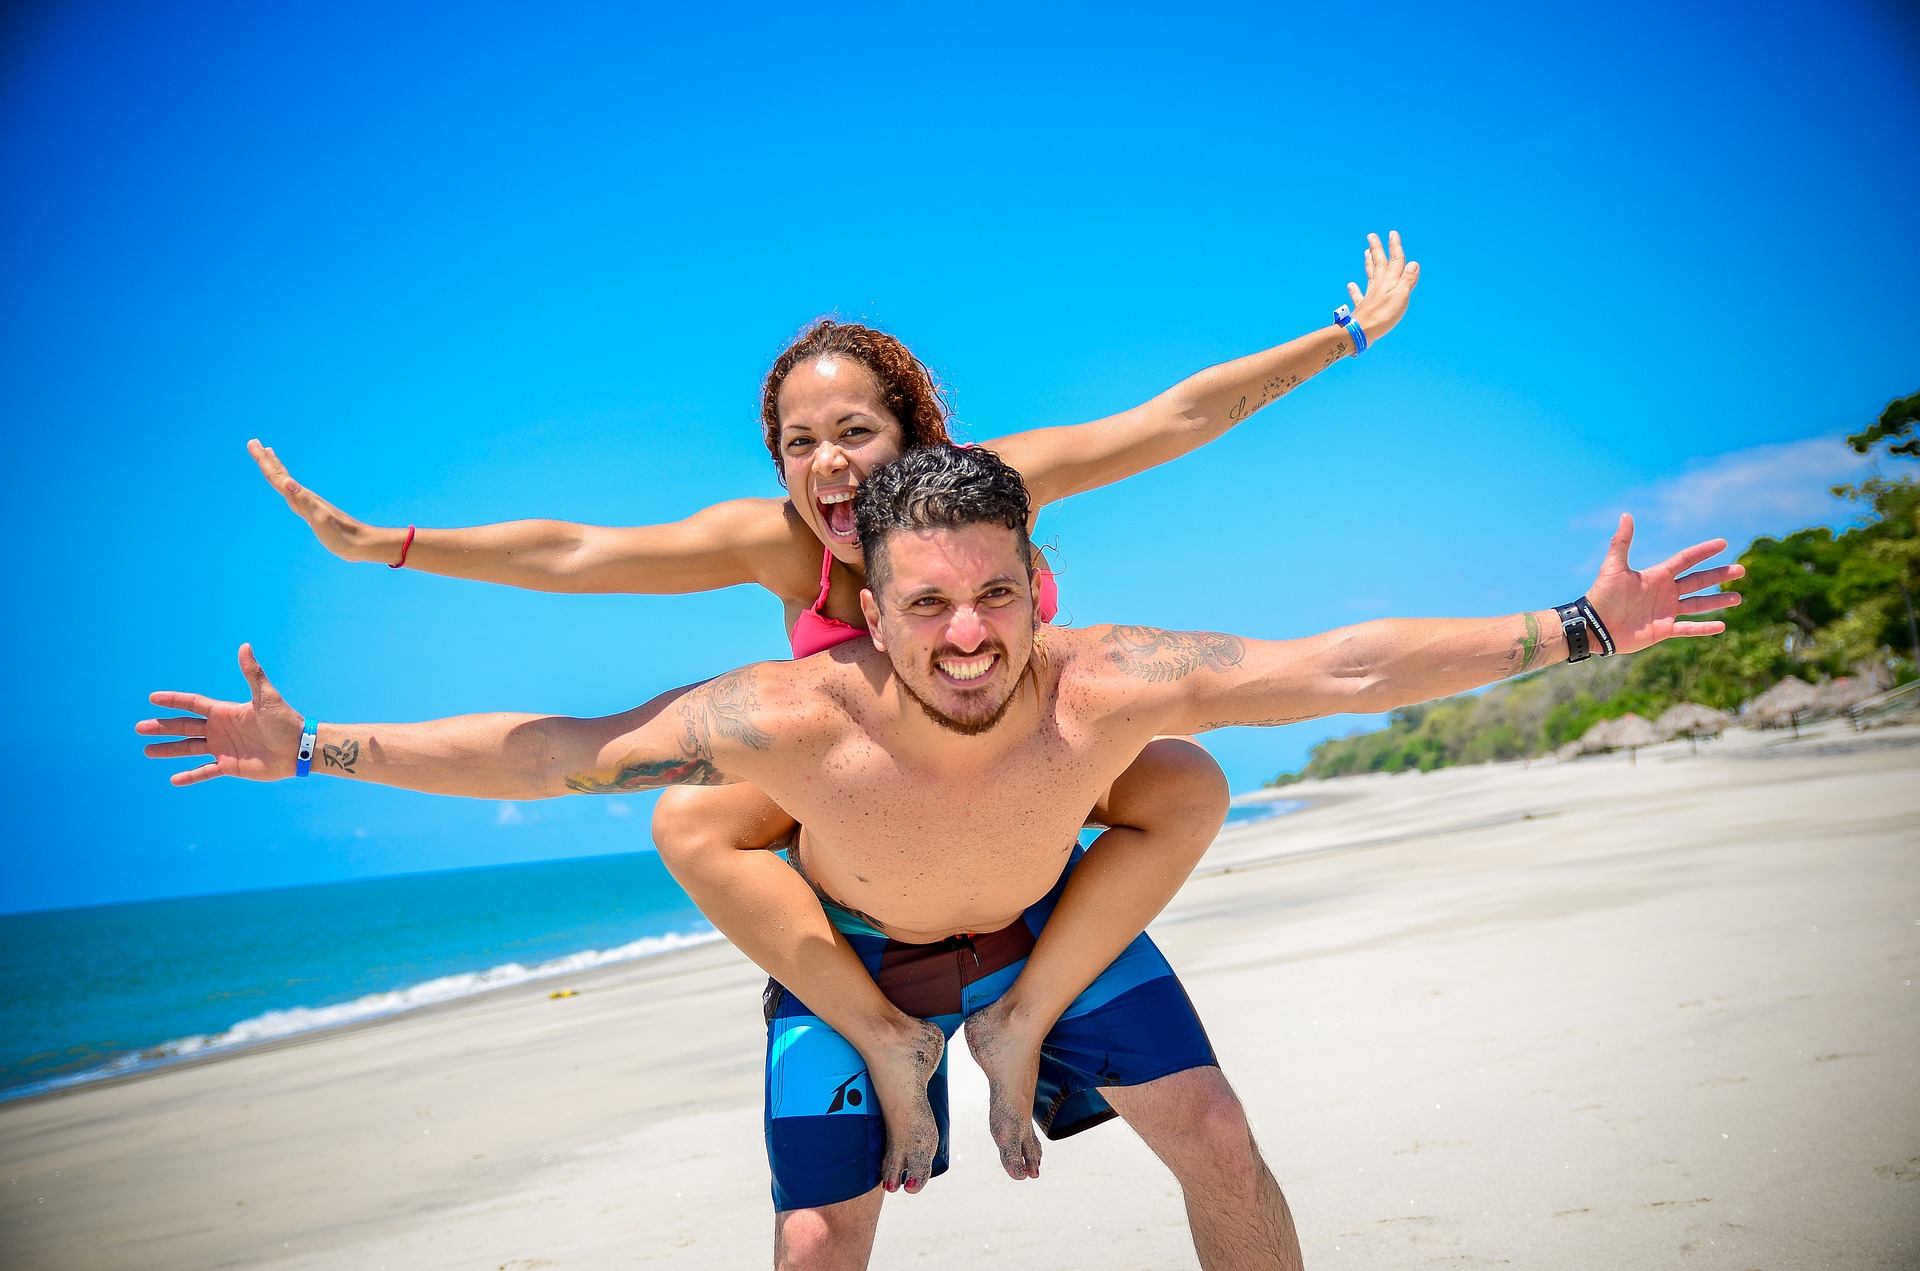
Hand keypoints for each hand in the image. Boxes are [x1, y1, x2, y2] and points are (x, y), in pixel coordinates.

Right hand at [137, 645, 303, 785]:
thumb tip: (244, 646)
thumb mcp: (266, 697)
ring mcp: (223, 748)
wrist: (298, 748)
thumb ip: (252, 674)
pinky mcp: (230, 766)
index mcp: (225, 712)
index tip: (152, 698)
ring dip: (168, 750)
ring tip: (147, 750)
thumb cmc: (284, 720)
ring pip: (189, 748)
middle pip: (184, 726)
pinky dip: (190, 776)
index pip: (193, 704)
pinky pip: (205, 772)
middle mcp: (220, 729)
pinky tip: (174, 780)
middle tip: (139, 728)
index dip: (174, 700)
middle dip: (162, 727)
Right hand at [249, 439, 382, 563]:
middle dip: (266, 459)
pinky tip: (288, 486)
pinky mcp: (313, 512)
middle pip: (281, 474)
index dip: (264, 461)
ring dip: (276, 468)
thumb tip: (287, 482)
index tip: (252, 443)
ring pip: (286, 482)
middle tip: (254, 442)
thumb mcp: (320, 519)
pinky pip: (294, 494)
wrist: (361, 544)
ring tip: (269, 455)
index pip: (278, 476)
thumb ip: (304, 501)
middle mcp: (305, 497)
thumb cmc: (342, 535)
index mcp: (303, 497)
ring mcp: (309, 503)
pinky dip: (286, 486)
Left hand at [1346, 230, 1420, 343]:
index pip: (1395, 261)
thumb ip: (1407, 280)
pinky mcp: (1363, 307)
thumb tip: (1413, 263)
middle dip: (1377, 249)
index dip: (1394, 247)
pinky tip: (1350, 284)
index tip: (1392, 233)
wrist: (1360, 332)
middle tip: (1371, 235)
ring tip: (1366, 252)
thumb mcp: (1401, 297)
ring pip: (1369, 275)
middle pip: (1378, 263)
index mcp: (1389, 282)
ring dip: (1368, 262)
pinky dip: (1354, 289)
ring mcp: (1369, 296)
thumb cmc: (1382, 316)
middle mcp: (1378, 285)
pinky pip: (1358, 295)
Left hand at [1584, 515, 1744, 654]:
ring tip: (1738, 598)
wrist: (1594, 625)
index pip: (1686, 560)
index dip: (1703, 551)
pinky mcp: (1663, 629)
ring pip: (1698, 604)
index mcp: (1657, 575)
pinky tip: (1722, 626)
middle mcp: (1665, 592)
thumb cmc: (1602, 595)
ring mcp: (1665, 611)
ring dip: (1718, 601)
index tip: (1723, 543)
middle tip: (1742, 570)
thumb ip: (1622, 542)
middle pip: (1698, 581)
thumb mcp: (1613, 566)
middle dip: (1719, 575)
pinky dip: (1704, 628)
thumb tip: (1626, 515)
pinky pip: (1688, 628)